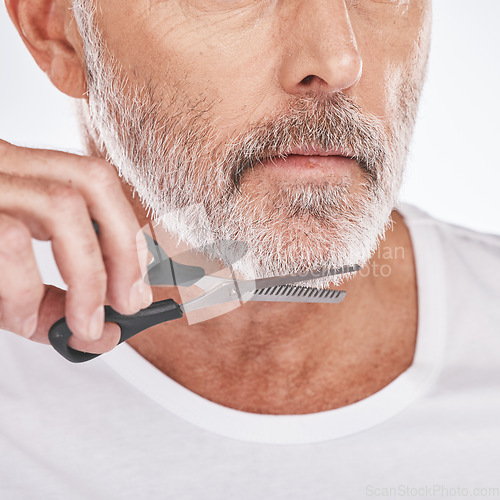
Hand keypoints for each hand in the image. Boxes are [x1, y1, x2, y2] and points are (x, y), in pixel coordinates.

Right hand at [0, 139, 152, 353]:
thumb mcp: (0, 284)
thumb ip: (48, 302)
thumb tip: (103, 332)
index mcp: (15, 172)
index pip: (93, 178)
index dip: (126, 230)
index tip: (138, 282)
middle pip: (90, 181)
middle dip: (123, 247)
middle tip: (130, 304)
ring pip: (60, 206)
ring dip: (88, 275)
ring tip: (83, 324)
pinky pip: (7, 241)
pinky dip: (25, 289)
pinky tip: (17, 320)